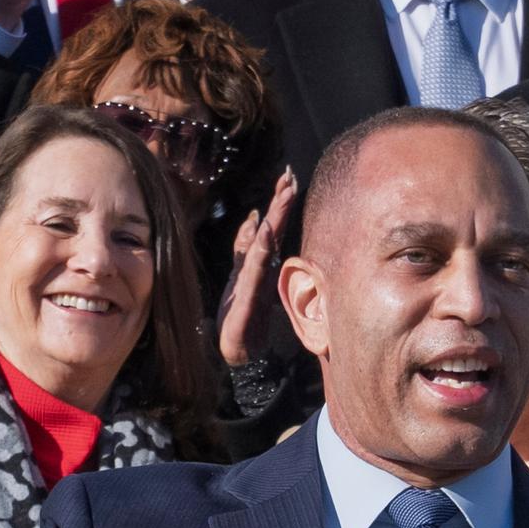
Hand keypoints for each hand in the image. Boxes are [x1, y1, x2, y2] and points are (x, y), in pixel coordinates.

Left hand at [218, 168, 296, 364]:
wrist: (238, 350)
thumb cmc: (239, 315)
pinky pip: (255, 269)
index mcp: (259, 263)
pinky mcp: (249, 297)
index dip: (278, 203)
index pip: (272, 227)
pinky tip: (267, 230)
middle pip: (274, 230)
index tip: (286, 177)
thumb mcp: (238, 273)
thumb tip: (255, 217)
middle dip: (282, 203)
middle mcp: (261, 269)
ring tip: (284, 194)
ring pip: (267, 245)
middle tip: (291, 177)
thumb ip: (245, 247)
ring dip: (277, 218)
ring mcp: (257, 282)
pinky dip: (261, 248)